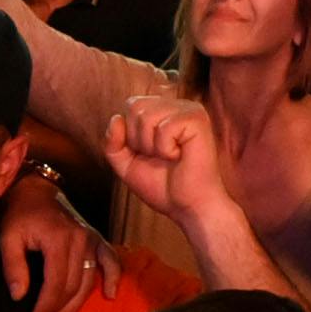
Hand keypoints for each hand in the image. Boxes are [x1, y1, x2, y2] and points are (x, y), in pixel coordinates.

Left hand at [0, 177, 105, 311]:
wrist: (37, 190)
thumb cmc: (20, 215)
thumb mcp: (8, 238)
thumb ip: (13, 267)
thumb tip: (19, 296)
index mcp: (59, 240)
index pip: (56, 283)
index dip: (45, 306)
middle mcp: (81, 241)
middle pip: (74, 286)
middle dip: (58, 309)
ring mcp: (91, 239)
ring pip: (89, 280)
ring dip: (76, 304)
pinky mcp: (96, 239)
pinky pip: (110, 260)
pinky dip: (113, 277)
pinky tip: (109, 295)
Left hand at [105, 94, 232, 221]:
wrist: (189, 207)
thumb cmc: (163, 186)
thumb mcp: (126, 165)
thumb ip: (113, 143)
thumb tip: (116, 118)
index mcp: (164, 110)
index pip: (131, 104)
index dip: (130, 134)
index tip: (150, 154)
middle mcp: (177, 105)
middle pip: (135, 106)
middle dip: (138, 140)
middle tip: (160, 157)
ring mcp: (190, 110)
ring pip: (146, 116)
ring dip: (152, 146)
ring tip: (170, 157)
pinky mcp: (197, 120)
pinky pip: (163, 128)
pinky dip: (166, 150)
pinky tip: (180, 156)